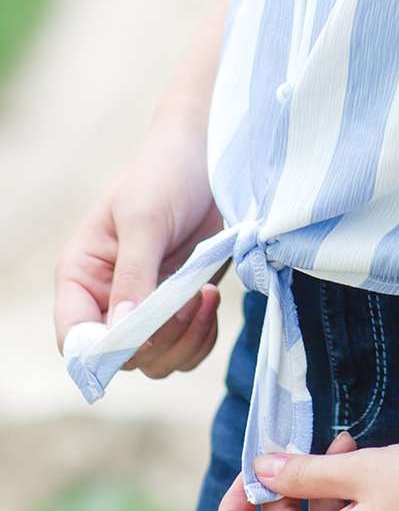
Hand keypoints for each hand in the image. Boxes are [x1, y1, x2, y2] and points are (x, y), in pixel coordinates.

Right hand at [53, 109, 224, 378]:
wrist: (209, 151)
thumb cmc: (165, 172)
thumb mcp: (144, 218)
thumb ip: (134, 274)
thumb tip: (124, 332)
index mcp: (82, 275)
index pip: (74, 338)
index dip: (101, 353)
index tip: (141, 338)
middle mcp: (109, 298)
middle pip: (122, 358)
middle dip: (159, 340)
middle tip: (189, 301)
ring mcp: (148, 304)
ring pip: (157, 359)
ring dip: (184, 340)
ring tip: (204, 296)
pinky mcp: (182, 303)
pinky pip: (186, 346)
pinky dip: (201, 336)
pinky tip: (212, 300)